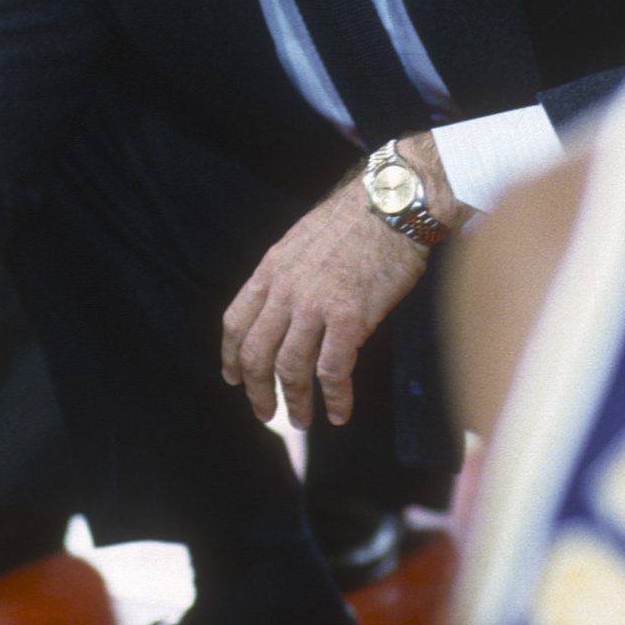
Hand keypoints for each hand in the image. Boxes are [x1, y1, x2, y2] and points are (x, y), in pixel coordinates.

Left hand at [221, 133, 468, 427]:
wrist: (392, 204)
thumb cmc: (357, 219)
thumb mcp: (303, 240)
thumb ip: (288, 274)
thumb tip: (284, 306)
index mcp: (271, 269)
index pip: (235, 321)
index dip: (231, 356)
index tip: (234, 378)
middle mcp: (285, 290)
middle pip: (257, 352)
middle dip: (257, 390)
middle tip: (264, 412)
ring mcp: (315, 305)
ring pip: (291, 368)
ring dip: (294, 401)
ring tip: (301, 420)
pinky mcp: (350, 319)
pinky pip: (333, 371)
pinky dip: (334, 398)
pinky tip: (340, 413)